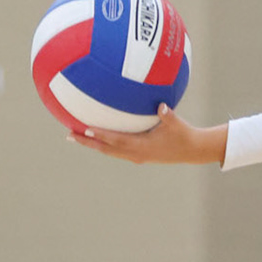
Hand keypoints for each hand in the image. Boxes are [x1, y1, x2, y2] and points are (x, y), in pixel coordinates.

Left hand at [67, 105, 226, 165]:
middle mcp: (135, 154)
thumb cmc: (184, 135)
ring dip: (93, 144)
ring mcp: (136, 156)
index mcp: (142, 147)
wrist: (192, 151)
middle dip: (87, 142)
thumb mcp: (176, 124)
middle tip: (69, 136)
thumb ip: (168, 115)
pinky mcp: (139, 155)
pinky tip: (98, 137)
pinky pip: (116, 150)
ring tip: (76, 137)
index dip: (100, 136)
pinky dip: (104, 144)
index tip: (84, 129)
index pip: (116, 141)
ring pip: (109, 151)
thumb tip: (161, 106)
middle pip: (106, 149)